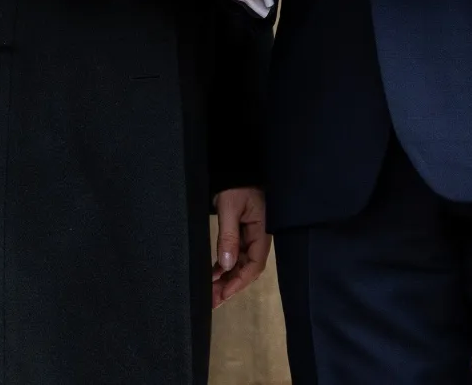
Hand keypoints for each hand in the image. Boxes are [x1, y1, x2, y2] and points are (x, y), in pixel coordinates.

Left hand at [212, 187, 269, 306]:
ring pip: (240, 265)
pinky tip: (212, 277)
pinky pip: (234, 256)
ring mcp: (250, 237)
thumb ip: (229, 236)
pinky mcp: (241, 234)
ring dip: (226, 279)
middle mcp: (258, 237)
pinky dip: (223, 267)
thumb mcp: (230, 208)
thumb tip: (227, 265)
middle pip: (247, 269)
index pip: (255, 264)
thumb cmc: (235, 185)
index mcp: (262, 232)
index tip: (223, 294)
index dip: (239, 282)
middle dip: (230, 286)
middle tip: (212, 301)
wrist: (233, 170)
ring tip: (210, 294)